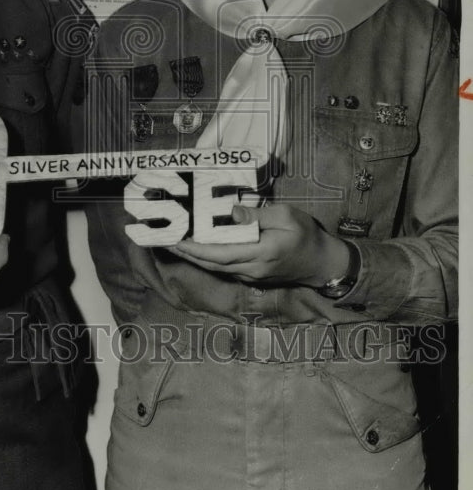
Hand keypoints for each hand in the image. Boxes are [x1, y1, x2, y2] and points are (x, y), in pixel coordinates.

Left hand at [174, 203, 349, 287]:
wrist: (323, 263)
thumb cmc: (307, 235)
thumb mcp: (286, 217)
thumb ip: (258, 216)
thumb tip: (232, 212)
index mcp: (260, 254)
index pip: (220, 254)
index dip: (195, 249)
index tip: (177, 240)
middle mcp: (252, 270)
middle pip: (212, 264)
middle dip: (187, 253)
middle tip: (165, 240)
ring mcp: (251, 276)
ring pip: (216, 268)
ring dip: (195, 257)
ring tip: (175, 242)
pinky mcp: (252, 276)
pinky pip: (225, 268)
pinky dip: (208, 258)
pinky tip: (198, 247)